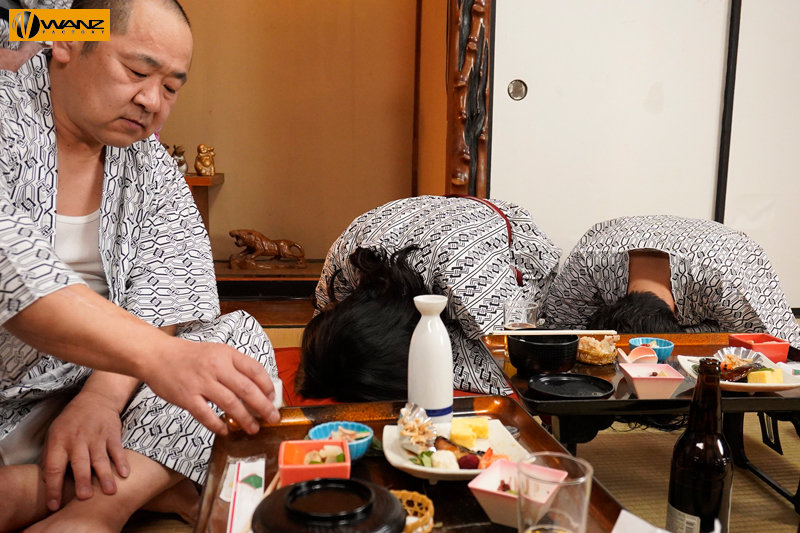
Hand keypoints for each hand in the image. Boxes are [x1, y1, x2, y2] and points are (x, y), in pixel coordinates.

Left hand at [41, 390, 129, 510]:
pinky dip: (122, 462)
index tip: (54, 505)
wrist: (96, 399)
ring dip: (105, 475)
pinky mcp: (112, 434)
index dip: (53, 487)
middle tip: (84, 497)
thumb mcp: (54, 434)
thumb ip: (51, 456)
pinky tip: (125, 473)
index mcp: (59, 442)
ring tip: (110, 491)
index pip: (53, 467)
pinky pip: (117, 450)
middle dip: (82, 481)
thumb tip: (49, 481)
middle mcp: (77, 440)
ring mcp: (96, 436)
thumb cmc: (71, 421)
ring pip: (100, 458)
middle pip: (79, 463)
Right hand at [142, 338, 280, 435]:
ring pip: (230, 403)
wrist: (157, 355)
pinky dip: (218, 425)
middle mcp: (216, 367)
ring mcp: (201, 382)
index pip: (255, 369)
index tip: (272, 398)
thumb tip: (258, 387)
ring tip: (253, 428)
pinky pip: (206, 415)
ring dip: (245, 419)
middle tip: (272, 418)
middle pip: (247, 389)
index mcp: (226, 354)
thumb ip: (235, 366)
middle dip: (263, 407)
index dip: (267, 386)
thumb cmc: (189, 356)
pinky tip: (226, 430)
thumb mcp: (217, 352)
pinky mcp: (186, 397)